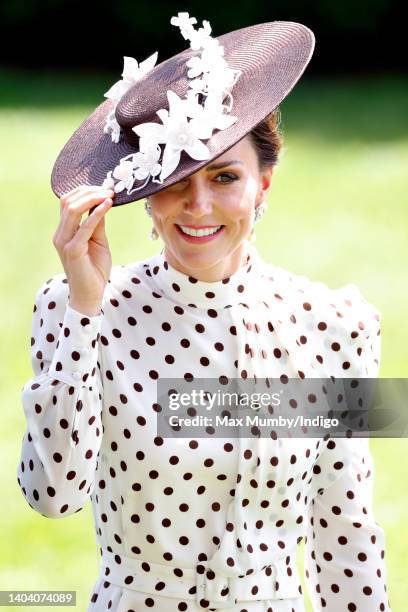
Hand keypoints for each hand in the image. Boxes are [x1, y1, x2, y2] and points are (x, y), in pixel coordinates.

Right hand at [52, 185, 114, 315]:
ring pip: (71, 209)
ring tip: (109, 195)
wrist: (90, 295)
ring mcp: (64, 242)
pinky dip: (96, 214)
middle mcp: (60, 234)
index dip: (86, 191)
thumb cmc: (94, 270)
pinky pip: (84, 227)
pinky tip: (107, 205)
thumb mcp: (98, 242)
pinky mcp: (73, 250)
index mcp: (64, 231)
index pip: (68, 202)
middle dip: (89, 191)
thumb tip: (103, 203)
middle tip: (109, 189)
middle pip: (67, 201)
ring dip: (92, 199)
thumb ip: (97, 224)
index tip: (106, 187)